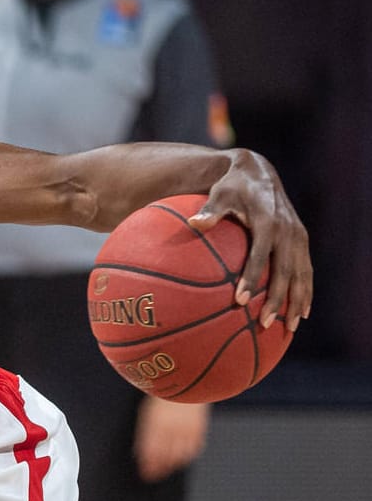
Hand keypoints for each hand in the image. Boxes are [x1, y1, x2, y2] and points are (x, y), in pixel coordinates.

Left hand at [133, 397, 209, 482]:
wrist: (187, 379)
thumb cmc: (163, 395)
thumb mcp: (147, 412)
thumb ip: (145, 433)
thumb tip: (140, 454)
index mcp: (156, 423)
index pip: (151, 451)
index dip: (148, 465)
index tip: (144, 474)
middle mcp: (173, 427)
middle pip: (165, 456)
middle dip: (159, 468)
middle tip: (153, 475)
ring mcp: (187, 428)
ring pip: (180, 455)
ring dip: (172, 464)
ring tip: (165, 468)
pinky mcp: (199, 428)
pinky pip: (194, 448)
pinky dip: (186, 455)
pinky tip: (180, 458)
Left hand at [189, 150, 312, 331]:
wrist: (259, 172)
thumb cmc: (232, 187)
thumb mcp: (219, 194)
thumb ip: (209, 210)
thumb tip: (193, 223)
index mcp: (268, 222)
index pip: (260, 256)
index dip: (251, 279)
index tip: (240, 301)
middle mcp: (288, 231)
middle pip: (284, 272)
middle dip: (276, 299)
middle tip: (265, 323)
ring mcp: (298, 236)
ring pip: (301, 275)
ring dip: (296, 301)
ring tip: (289, 328)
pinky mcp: (302, 240)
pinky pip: (307, 270)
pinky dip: (306, 291)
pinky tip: (302, 313)